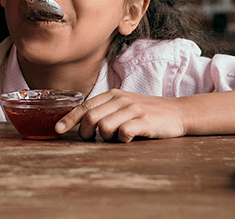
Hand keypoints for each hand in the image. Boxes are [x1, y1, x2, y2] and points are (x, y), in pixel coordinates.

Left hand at [55, 89, 186, 141]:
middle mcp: (120, 100)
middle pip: (91, 117)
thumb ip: (104, 109)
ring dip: (105, 137)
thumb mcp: (123, 104)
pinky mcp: (144, 121)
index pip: (85, 106)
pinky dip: (122, 139)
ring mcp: (133, 109)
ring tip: (115, 137)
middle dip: (85, 132)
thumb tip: (80, 122)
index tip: (58, 130)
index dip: (69, 119)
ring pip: (104, 126)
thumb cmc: (146, 112)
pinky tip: (129, 137)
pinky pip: (123, 132)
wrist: (177, 112)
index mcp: (112, 95)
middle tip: (91, 138)